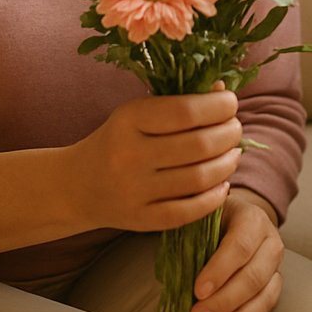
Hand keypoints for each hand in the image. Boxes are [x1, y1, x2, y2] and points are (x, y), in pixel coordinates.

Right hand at [72, 90, 241, 232]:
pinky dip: (214, 198)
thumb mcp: (139, 113)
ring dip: (227, 164)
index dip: (219, 106)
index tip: (230, 103)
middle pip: (199, 145)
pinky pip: (188, 212)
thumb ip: (180, 102)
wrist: (76, 185)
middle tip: (235, 130)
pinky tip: (222, 185)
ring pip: (199, 178)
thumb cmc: (118, 140)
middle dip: (229, 134)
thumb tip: (224, 91)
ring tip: (233, 154)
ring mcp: (134, 191)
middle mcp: (129, 155)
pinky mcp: (140, 220)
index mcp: (128, 119)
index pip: (187, 111)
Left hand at [189, 187, 284, 311]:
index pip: (239, 246)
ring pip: (264, 294)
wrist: (237, 218)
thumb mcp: (203, 216)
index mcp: (251, 217)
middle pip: (253, 275)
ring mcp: (276, 263)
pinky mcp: (275, 282)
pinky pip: (266, 305)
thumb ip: (192, 234)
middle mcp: (270, 239)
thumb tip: (174, 268)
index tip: (198, 291)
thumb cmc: (214, 219)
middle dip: (224, 300)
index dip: (220, 270)